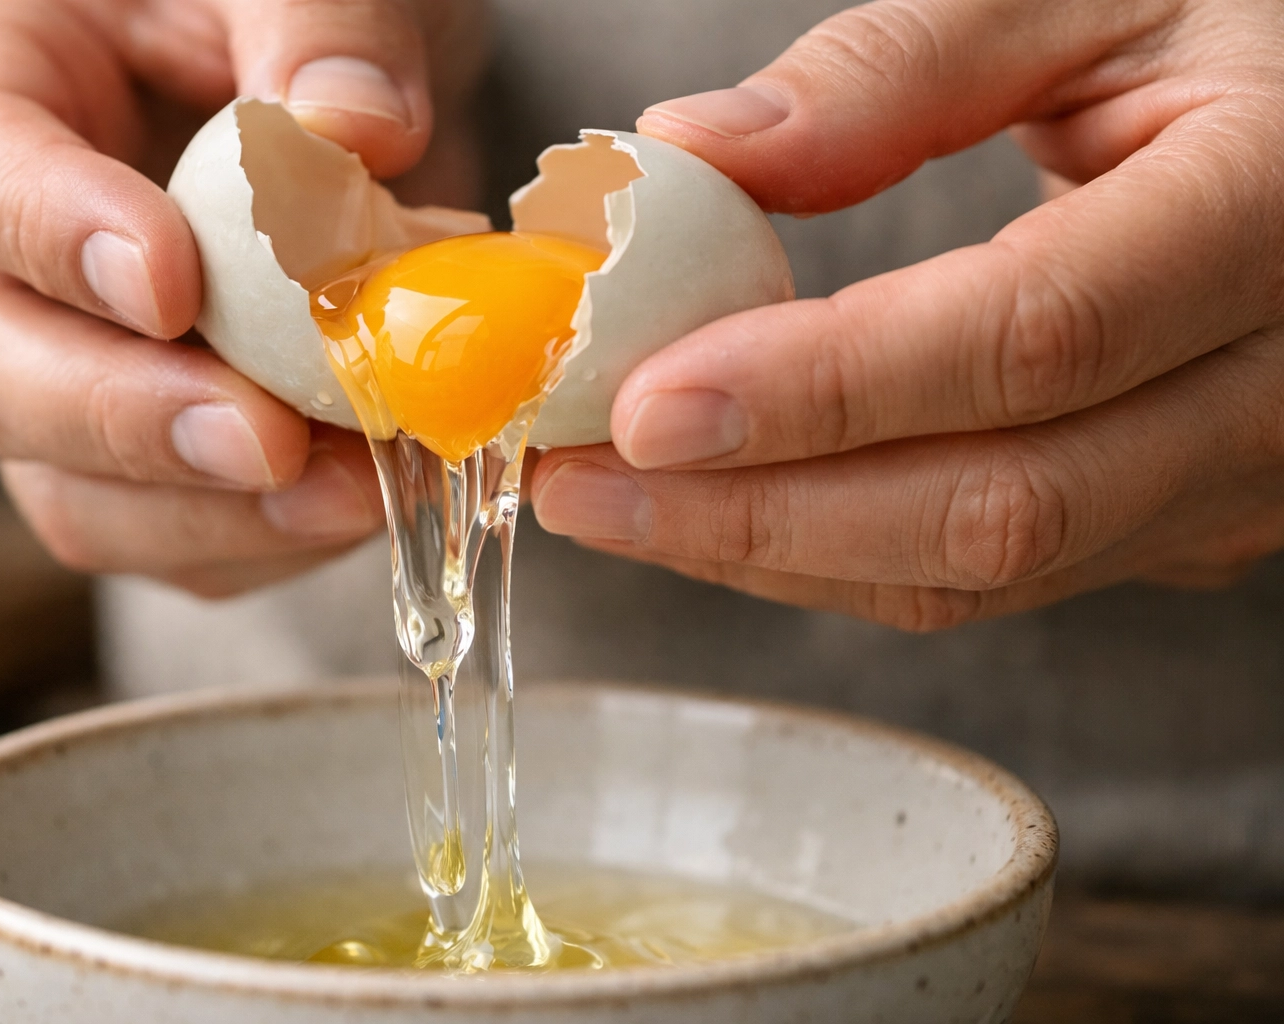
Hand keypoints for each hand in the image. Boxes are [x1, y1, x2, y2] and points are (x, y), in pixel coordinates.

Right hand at [0, 0, 485, 595]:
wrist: (331, 108)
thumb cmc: (280, 19)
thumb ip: (324, 32)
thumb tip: (353, 135)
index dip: (56, 239)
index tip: (171, 286)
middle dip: (127, 421)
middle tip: (262, 438)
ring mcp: (58, 375)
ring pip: (72, 492)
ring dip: (212, 515)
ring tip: (347, 492)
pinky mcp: (141, 463)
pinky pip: (174, 543)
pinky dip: (267, 544)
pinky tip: (358, 504)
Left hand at [532, 0, 1283, 629]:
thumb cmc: (1219, 40)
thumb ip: (899, 69)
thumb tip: (695, 151)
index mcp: (1266, 208)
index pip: (1030, 338)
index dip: (825, 390)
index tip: (647, 405)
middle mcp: (1271, 385)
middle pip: (997, 505)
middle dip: (758, 513)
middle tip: (583, 483)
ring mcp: (1230, 478)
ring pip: (985, 571)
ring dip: (773, 553)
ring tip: (616, 504)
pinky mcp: (1171, 521)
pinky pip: (989, 576)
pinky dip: (834, 556)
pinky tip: (723, 511)